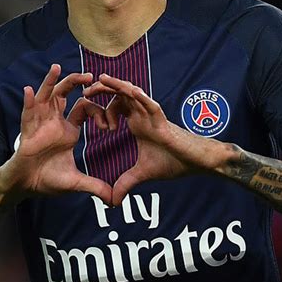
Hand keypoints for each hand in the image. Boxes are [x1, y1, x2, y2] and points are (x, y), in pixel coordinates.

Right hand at [0, 64, 111, 204]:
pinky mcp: (27, 131)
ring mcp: (40, 123)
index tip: (109, 125)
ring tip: (57, 67)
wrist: (26, 186)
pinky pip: (27, 114)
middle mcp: (54, 121)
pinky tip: (29, 91)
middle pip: (64, 93)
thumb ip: (94, 186)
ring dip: (50, 82)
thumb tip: (113, 199)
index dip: (97, 111)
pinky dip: (28, 103)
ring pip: (45, 96)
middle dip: (75, 82)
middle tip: (90, 75)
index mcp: (68, 129)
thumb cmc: (47, 179)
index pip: (84, 108)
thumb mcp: (75, 181)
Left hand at [83, 74, 233, 204]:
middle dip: (103, 90)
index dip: (102, 108)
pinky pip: (150, 104)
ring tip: (102, 79)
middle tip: (86, 90)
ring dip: (118, 85)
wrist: (196, 162)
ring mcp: (152, 115)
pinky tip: (130, 90)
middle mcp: (143, 114)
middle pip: (121, 94)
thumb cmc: (173, 161)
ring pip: (133, 93)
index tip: (94, 120)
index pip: (116, 106)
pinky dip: (141, 96)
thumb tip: (112, 201)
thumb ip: (126, 182)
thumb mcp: (143, 172)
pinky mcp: (163, 120)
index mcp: (137, 122)